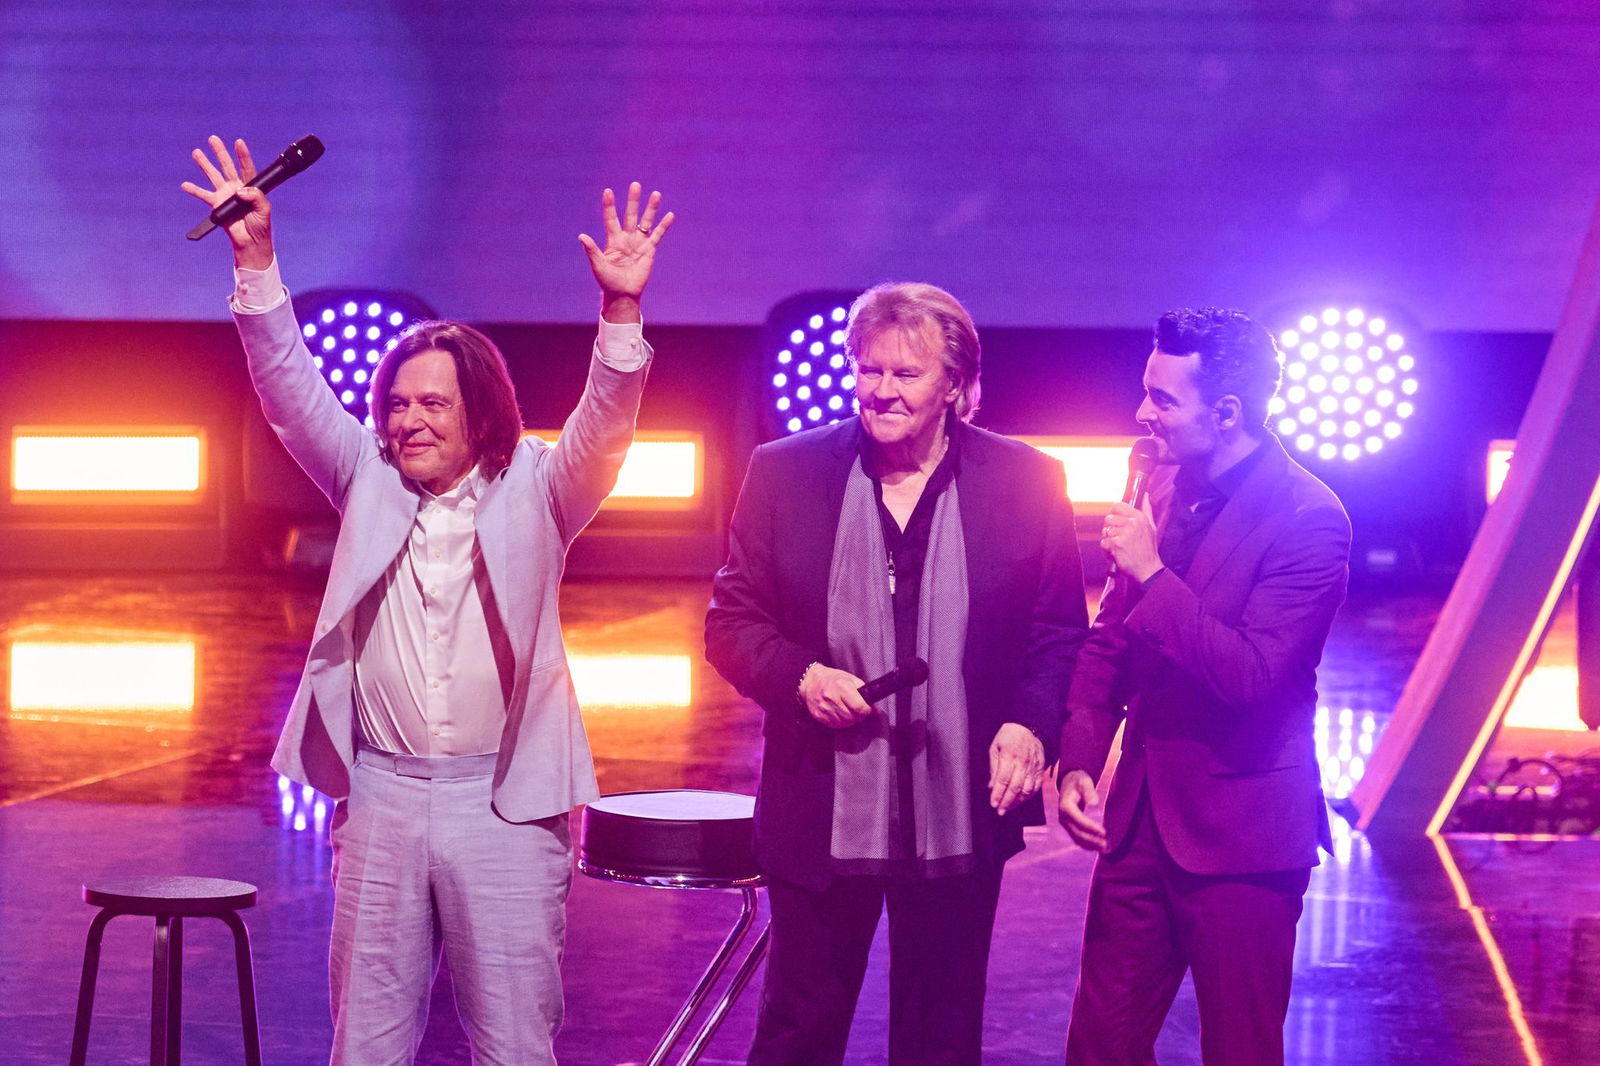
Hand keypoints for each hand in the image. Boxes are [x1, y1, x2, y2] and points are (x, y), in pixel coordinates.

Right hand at [180, 136, 272, 269]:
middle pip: (227, 166)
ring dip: (205, 164)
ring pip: (213, 176)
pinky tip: (185, 185)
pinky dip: (194, 190)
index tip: (239, 142)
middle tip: (213, 138)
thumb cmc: (261, 225)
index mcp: (251, 186)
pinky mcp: (216, 205)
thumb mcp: (264, 210)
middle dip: (220, 152)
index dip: (243, 155)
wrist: (251, 242)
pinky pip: (203, 195)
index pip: (247, 167)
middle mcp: (237, 187)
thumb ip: (255, 197)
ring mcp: (225, 195)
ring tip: (197, 152)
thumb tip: (240, 190)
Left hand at [579, 181, 673, 323]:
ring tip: (656, 194)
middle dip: (633, 200)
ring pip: (645, 222)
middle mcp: (626, 238)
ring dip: (651, 209)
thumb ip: (592, 250)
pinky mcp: (649, 250)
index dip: (610, 206)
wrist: (623, 294)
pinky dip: (664, 226)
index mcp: (613, 240)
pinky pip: (657, 235)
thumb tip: (581, 236)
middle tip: (635, 184)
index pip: (611, 219)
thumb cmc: (608, 281)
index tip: (608, 191)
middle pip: (630, 215)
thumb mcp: (598, 265)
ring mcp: (639, 243)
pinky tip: (670, 215)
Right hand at [799, 664, 874, 729]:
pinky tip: (840, 713)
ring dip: (850, 720)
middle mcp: (831, 697)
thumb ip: (864, 693)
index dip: (866, 710)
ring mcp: (824, 708)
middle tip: (858, 710)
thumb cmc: (834, 679)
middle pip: (852, 717)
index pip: (859, 707)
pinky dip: (841, 722)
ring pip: (844, 723)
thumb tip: (876, 710)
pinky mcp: (819, 716)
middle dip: (858, 716)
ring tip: (848, 711)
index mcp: (841, 686)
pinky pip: (835, 725)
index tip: (867, 709)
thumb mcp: (851, 679)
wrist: (812, 682)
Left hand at [988, 723, 1044, 816]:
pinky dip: (1029, 795)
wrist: (1028, 727)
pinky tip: (1021, 800)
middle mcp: (1023, 762)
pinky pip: (1036, 786)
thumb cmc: (1007, 737)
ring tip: (1009, 807)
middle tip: (1000, 811)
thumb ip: (993, 768)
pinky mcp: (1041, 768)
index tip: (993, 804)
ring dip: (1018, 801)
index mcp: (1009, 755)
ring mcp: (1034, 766)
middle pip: (1015, 787)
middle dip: (1007, 802)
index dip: (998, 794)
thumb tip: (991, 787)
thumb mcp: (995, 748)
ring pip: (1027, 789)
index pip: (1003, 779)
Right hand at [1056, 769, 1107, 851]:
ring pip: (1077, 838)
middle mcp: (1063, 817)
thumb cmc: (1078, 781)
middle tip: (1106, 844)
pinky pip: (1077, 837)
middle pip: (1078, 832)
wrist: (1069, 783)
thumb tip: (1094, 803)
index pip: (1079, 820)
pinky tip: (1097, 847)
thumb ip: (1089, 790)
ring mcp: (1065, 823)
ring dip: (1090, 844)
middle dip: (1092, 839)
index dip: (1091, 827)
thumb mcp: (1084, 781)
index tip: (1104, 832)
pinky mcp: (1068, 826)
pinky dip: (1086, 844)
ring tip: (1104, 848)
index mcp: (1065, 806)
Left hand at [1100, 498, 1160, 583]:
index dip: (1113, 513)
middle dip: (1110, 530)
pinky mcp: (1117, 544)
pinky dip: (1106, 550)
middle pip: (1108, 519)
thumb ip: (1147, 510)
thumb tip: (1145, 496)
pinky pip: (1103, 543)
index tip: (1115, 522)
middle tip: (1118, 539)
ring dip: (1108, 541)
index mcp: (1139, 517)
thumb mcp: (1151, 527)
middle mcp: (1132, 523)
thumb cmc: (1148, 550)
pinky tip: (1116, 554)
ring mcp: (1124, 534)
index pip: (1117, 505)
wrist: (1148, 569)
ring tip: (1118, 548)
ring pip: (1105, 532)